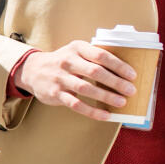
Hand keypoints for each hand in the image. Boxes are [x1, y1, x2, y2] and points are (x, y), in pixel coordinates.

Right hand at [17, 41, 135, 120]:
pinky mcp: (55, 94)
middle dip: (116, 82)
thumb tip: (122, 72)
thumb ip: (94, 58)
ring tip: (121, 102)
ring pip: (86, 88)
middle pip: (95, 72)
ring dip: (106, 96)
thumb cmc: (63, 61)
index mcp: (77, 48)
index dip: (118, 66)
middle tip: (130, 90)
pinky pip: (76, 104)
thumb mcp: (76, 52)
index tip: (132, 75)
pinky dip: (92, 111)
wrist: (32, 70)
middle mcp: (67, 61)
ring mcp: (60, 78)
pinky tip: (105, 115)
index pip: (101, 55)